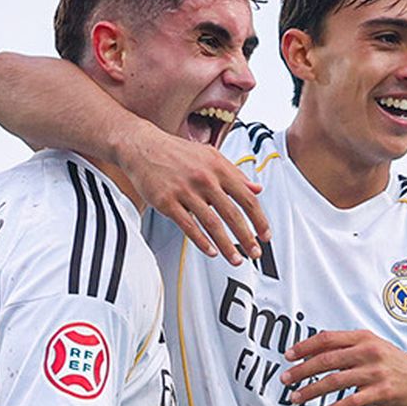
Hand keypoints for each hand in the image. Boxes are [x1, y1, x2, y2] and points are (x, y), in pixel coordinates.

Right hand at [120, 125, 267, 265]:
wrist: (141, 146)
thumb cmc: (176, 152)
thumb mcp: (210, 155)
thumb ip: (235, 174)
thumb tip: (257, 189)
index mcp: (218, 168)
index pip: (247, 198)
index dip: (259, 219)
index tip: (265, 235)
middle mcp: (204, 179)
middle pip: (232, 214)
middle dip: (246, 237)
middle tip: (255, 253)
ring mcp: (185, 191)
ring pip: (212, 224)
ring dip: (226, 245)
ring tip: (236, 259)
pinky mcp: (166, 201)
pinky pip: (187, 225)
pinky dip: (201, 241)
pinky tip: (211, 251)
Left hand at [281, 330, 406, 405]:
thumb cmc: (396, 364)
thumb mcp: (375, 346)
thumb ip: (349, 346)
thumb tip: (316, 351)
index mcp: (364, 338)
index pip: (327, 339)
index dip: (304, 347)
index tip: (288, 357)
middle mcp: (369, 353)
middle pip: (326, 360)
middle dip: (301, 371)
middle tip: (285, 379)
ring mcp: (375, 373)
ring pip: (334, 381)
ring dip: (311, 391)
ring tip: (296, 398)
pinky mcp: (381, 393)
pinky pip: (351, 402)